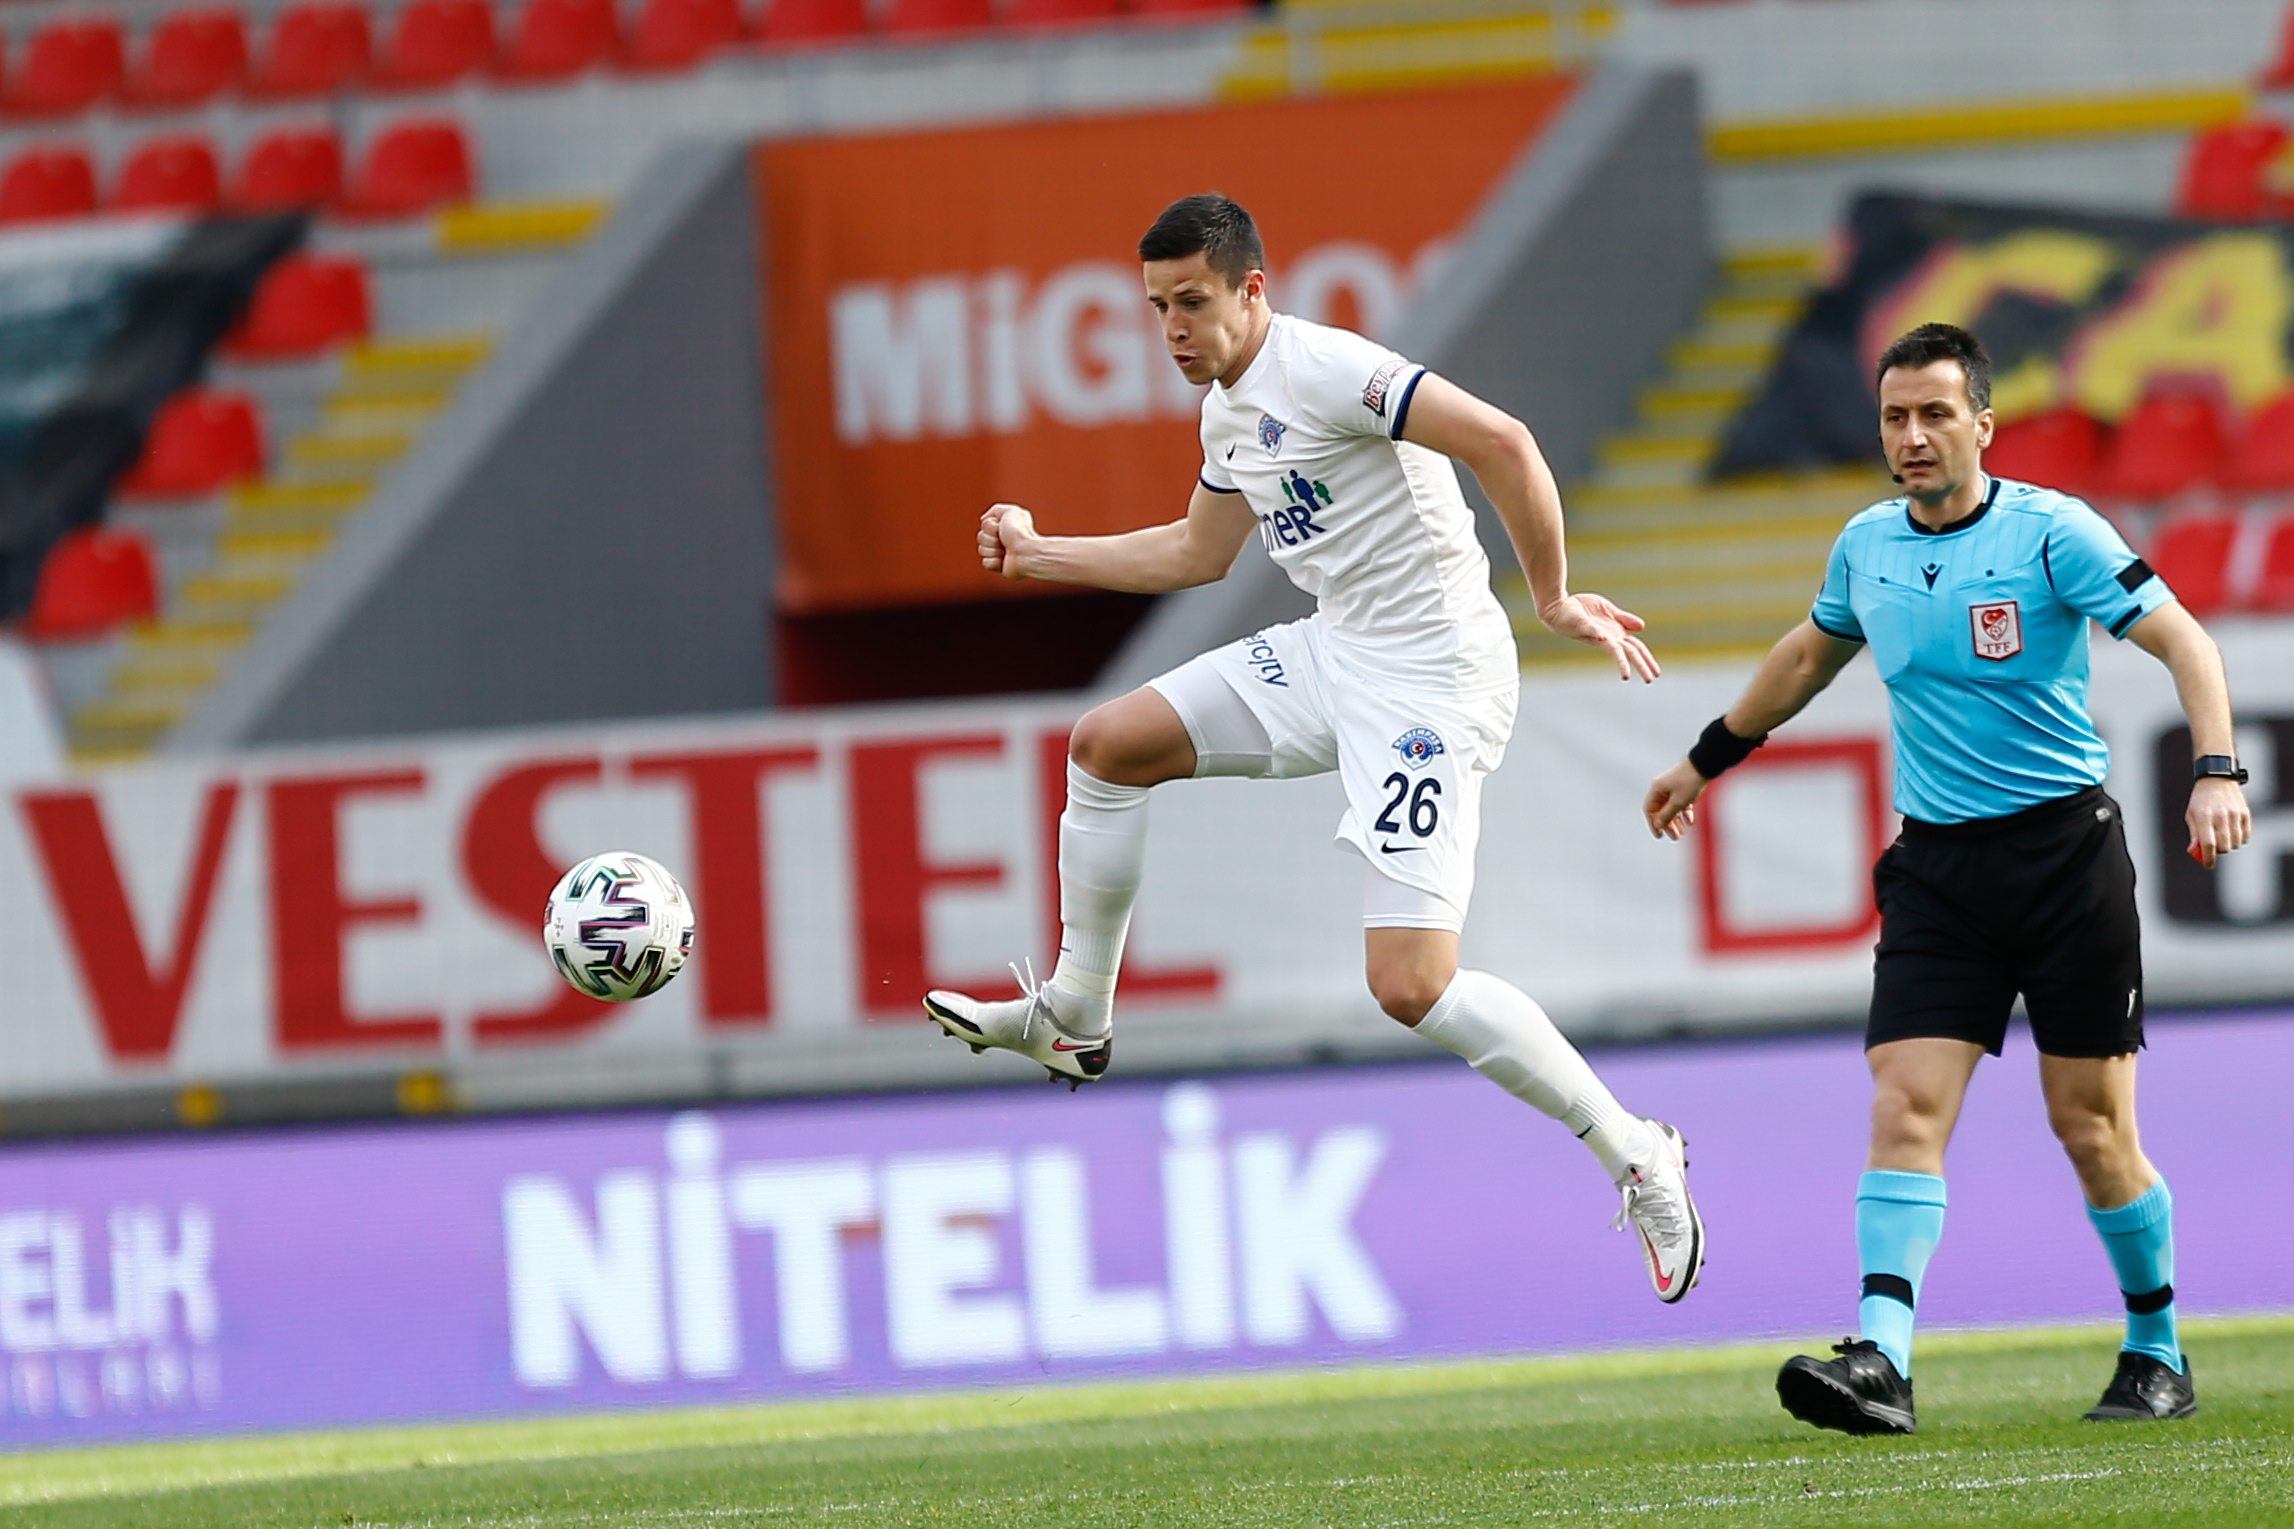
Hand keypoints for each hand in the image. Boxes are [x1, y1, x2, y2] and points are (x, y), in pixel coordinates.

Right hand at [979, 503, 1039, 580]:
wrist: (1027, 552)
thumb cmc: (1020, 531)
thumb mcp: (1010, 511)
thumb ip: (995, 510)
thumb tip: (983, 519)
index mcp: (1003, 527)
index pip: (984, 526)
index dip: (989, 526)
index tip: (1001, 527)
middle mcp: (1001, 539)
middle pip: (981, 537)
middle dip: (990, 538)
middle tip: (1004, 540)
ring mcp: (1000, 553)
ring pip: (982, 550)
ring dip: (993, 549)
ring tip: (1006, 550)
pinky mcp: (999, 566)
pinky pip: (986, 563)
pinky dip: (994, 561)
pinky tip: (1004, 560)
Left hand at [1541, 592, 1659, 681]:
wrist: (1559, 606)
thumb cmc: (1582, 608)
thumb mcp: (1608, 609)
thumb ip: (1623, 618)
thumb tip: (1642, 627)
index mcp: (1616, 633)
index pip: (1636, 648)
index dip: (1647, 659)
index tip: (1657, 673)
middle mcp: (1608, 638)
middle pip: (1630, 653)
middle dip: (1641, 666)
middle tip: (1650, 680)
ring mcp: (1597, 635)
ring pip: (1614, 650)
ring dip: (1622, 663)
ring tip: (1627, 677)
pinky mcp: (1584, 627)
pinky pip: (1593, 631)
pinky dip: (1599, 635)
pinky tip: (1605, 639)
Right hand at [1644, 759, 1707, 839]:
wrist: (1706, 765)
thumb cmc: (1690, 781)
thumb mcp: (1677, 802)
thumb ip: (1666, 815)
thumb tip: (1657, 825)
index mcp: (1657, 790)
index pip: (1650, 810)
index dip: (1654, 824)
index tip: (1660, 835)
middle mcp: (1663, 789)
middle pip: (1661, 810)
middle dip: (1668, 825)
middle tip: (1676, 837)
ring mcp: (1673, 788)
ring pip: (1672, 808)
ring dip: (1677, 821)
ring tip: (1683, 832)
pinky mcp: (1684, 787)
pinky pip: (1682, 803)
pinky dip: (1685, 813)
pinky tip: (1690, 822)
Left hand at [2186, 776, 2251, 868]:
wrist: (2217, 780)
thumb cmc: (2200, 800)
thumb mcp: (2191, 815)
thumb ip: (2194, 834)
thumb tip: (2194, 852)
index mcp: (2204, 817)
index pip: (2208, 844)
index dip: (2208, 858)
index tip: (2208, 865)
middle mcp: (2220, 816)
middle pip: (2224, 846)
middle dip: (2218, 851)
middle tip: (2214, 847)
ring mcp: (2235, 814)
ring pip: (2235, 843)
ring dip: (2229, 846)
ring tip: (2223, 838)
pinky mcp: (2245, 813)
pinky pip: (2245, 836)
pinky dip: (2239, 840)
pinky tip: (2232, 834)